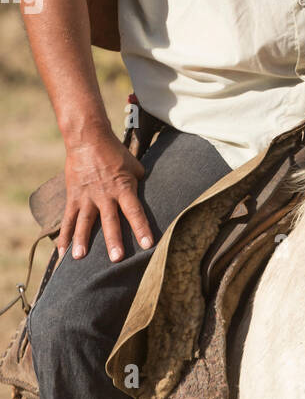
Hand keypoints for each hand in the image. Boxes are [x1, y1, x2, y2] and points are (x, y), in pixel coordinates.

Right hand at [59, 131, 152, 262]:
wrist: (88, 139)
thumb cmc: (115, 153)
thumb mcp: (135, 166)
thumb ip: (139, 184)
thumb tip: (148, 196)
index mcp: (123, 188)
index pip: (135, 212)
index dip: (141, 228)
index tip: (147, 244)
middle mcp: (105, 196)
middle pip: (110, 221)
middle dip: (113, 241)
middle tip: (116, 259)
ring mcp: (87, 197)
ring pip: (84, 223)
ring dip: (81, 241)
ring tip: (79, 258)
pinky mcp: (73, 197)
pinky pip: (67, 219)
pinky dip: (64, 236)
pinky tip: (62, 252)